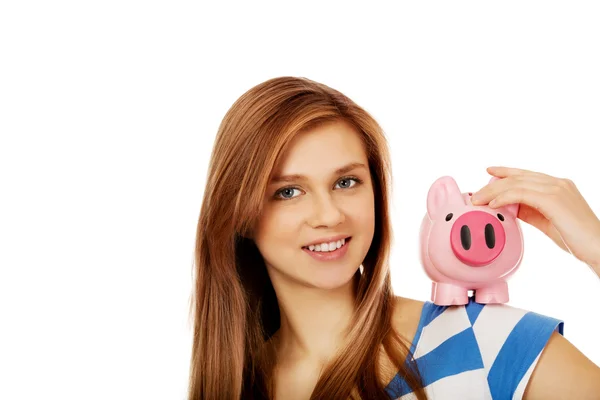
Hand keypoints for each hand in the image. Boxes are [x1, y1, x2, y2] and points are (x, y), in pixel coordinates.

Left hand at [471, 166, 599, 270]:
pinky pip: (521, 193)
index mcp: (558, 185)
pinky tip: (493, 204)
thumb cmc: (575, 238)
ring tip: (478, 200)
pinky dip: (504, 197)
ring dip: (494, 191)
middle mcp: (558, 183)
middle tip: (476, 193)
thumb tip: (510, 207)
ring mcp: (557, 188)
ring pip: (517, 183)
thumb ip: (531, 210)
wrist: (598, 247)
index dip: (506, 171)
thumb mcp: (548, 220)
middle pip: (518, 177)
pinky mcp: (554, 199)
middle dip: (494, 183)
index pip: (526, 174)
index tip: (490, 171)